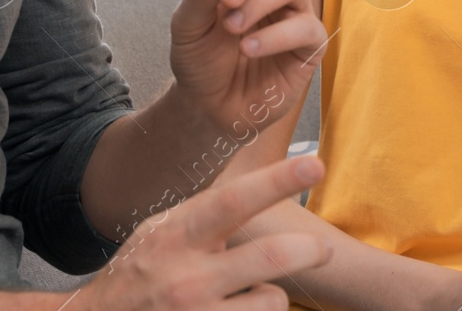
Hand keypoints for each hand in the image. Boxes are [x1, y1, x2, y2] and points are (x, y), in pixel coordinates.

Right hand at [73, 155, 332, 310]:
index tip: (315, 165)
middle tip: (324, 248)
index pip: (233, 201)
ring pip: (270, 300)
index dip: (276, 181)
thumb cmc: (137, 273)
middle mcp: (187, 277)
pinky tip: (230, 310)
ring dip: (270, 295)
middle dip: (307, 249)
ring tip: (248, 292)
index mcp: (176, 235)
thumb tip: (260, 184)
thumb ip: (203, 215)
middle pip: (268, 257)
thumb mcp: (160, 232)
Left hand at [168, 0, 327, 134]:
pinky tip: (251, 49)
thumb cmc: (198, 59)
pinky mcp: (308, 43)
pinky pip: (305, 25)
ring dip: (259, 5)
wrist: (209, 107)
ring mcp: (294, 9)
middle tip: (225, 1)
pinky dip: (275, 35)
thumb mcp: (183, 27)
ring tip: (235, 31)